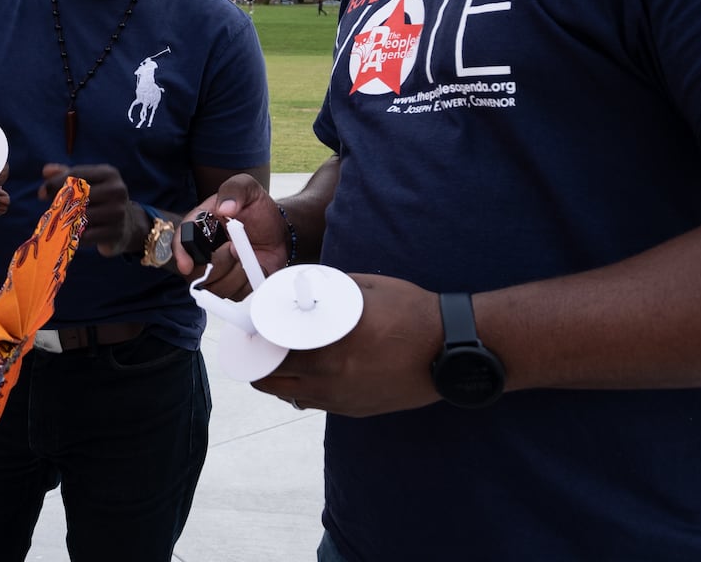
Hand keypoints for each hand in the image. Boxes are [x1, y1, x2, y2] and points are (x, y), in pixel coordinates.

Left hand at [39, 162, 132, 255]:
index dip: (56, 183)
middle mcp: (117, 190)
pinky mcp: (116, 233)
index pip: (77, 175)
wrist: (127, 225)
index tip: (41, 193)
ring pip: (82, 216)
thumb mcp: (87, 183)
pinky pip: (86, 236)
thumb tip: (46, 170)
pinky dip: (75, 236)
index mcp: (109, 173)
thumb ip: (66, 174)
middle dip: (60, 203)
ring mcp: (118, 213)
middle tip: (50, 211)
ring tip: (61, 223)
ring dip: (67, 221)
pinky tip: (74, 234)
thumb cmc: (100, 199)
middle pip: (79, 195)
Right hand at [176, 174, 288, 296]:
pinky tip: (254, 266)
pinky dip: (248, 282)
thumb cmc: (258, 209)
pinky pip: (235, 294)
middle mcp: (203, 252)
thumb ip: (234, 190)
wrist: (279, 230)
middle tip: (236, 247)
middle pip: (196, 271)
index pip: (181, 243)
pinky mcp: (233, 286)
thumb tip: (224, 207)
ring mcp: (217, 272)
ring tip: (248, 254)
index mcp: (199, 227)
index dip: (181, 255)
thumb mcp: (247, 189)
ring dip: (237, 272)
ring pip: (217, 286)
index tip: (187, 265)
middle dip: (219, 262)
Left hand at [251, 274, 441, 416]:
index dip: (253, 341)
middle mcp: (332, 379)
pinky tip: (312, 368)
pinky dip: (304, 387)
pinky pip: (315, 402)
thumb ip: (328, 291)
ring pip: (291, 394)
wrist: (453, 350)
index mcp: (330, 346)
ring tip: (281, 355)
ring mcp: (343, 400)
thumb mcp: (364, 290)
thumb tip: (300, 289)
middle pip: (271, 381)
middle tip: (259, 344)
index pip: (271, 352)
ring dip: (279, 376)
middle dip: (258, 362)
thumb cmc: (411, 312)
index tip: (247, 328)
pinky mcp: (356, 411)